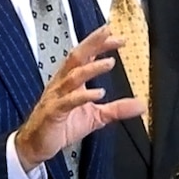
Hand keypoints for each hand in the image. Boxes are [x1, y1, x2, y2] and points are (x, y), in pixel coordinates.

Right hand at [15, 26, 143, 170]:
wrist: (36, 145)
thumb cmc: (62, 126)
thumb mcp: (96, 117)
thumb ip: (117, 109)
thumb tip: (141, 105)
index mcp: (71, 80)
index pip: (86, 55)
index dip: (100, 43)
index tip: (117, 37)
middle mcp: (62, 83)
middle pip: (77, 56)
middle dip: (93, 43)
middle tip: (109, 33)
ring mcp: (57, 96)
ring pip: (73, 76)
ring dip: (92, 68)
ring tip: (109, 63)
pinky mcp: (53, 112)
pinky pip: (68, 101)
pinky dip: (83, 96)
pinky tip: (98, 93)